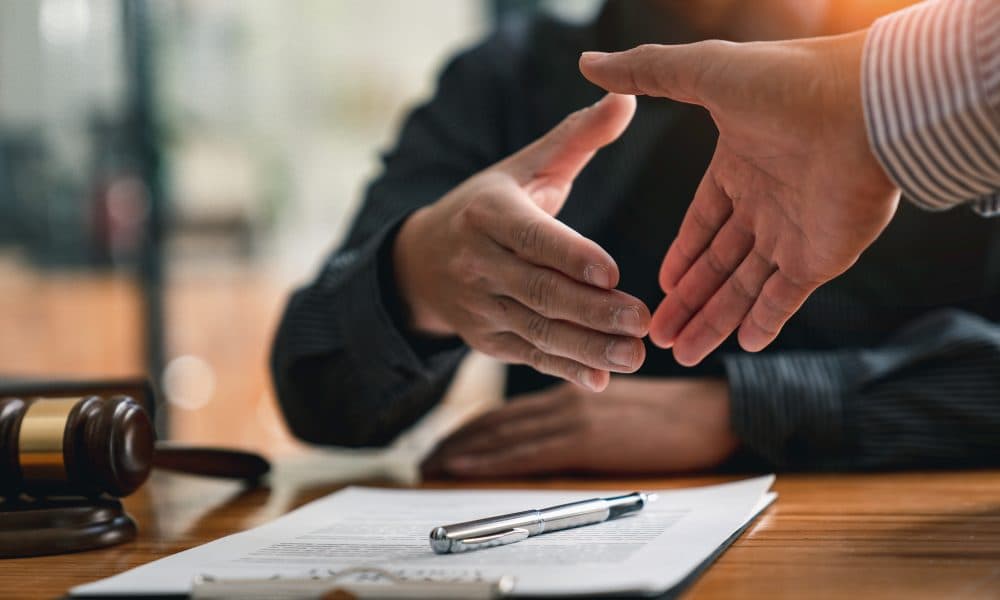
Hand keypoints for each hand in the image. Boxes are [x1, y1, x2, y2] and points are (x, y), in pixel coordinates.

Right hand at [394, 94, 649, 390]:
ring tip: (634, 355)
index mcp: (489, 213)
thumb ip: (576, 138)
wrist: (423, 260)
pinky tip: (600, 380)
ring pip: (538, 331)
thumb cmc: (489, 206)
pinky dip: (564, 370)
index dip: (570, 257)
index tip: (612, 273)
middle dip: (592, 311)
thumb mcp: (524, 167)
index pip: (532, 237)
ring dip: (586, 348)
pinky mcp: (487, 340)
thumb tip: (627, 97)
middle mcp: (479, 262)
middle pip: (539, 291)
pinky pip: (529, 356)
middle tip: (642, 321)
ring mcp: (480, 306)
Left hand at [421, 378, 737, 477]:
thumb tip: (553, 433)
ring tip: (433, 465)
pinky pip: (526, 452)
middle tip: (426, 458)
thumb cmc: (673, 413)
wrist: (711, 412)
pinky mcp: (586, 440)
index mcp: (571, 391)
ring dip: (464, 452)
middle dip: (457, 441)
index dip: (473, 427)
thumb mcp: (619, 404)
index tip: (446, 444)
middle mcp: (564, 401)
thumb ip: (584, 411)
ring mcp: (573, 419)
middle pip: (497, 423)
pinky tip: (466, 466)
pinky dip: (490, 460)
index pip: (510, 412)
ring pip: (502, 436)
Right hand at [580, 31, 899, 364]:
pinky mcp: (822, 256)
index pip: (703, 223)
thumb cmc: (787, 82)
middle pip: (718, 264)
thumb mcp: (704, 73)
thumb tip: (588, 63)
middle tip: (655, 336)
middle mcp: (766, 203)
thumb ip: (647, 72)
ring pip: (745, 288)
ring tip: (680, 354)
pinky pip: (786, 298)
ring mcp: (794, 232)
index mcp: (739, 167)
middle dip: (687, 301)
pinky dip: (766, 322)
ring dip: (713, 320)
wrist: (864, 105)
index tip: (659, 286)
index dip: (681, 255)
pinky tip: (741, 346)